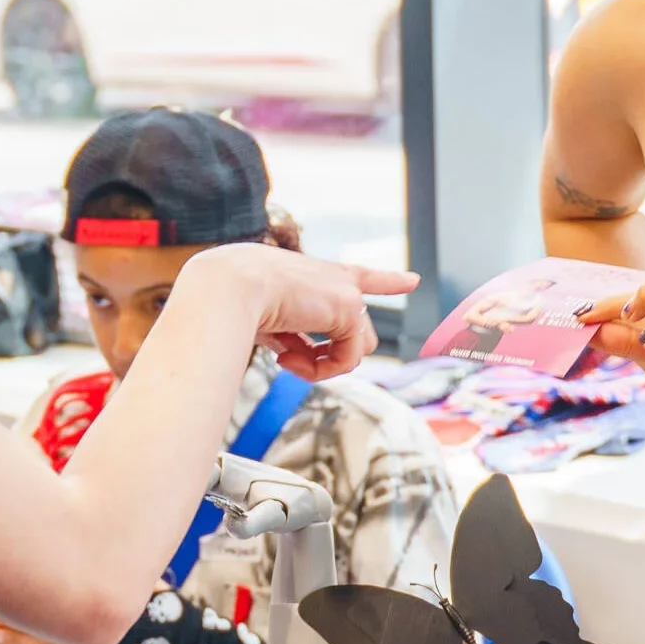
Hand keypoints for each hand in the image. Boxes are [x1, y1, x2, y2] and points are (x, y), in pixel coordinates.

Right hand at [184, 244, 416, 380]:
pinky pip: (347, 359)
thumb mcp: (268, 316)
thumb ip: (290, 334)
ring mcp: (348, 293)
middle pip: (358, 333)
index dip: (388, 281)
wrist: (231, 286)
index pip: (362, 277)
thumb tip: (297, 356)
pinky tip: (288, 359)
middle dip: (330, 355)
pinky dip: (320, 369)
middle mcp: (338, 279)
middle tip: (287, 359)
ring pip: (357, 349)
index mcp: (318, 274)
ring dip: (323, 364)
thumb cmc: (236, 298)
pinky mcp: (349, 310)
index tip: (413, 280)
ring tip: (286, 359)